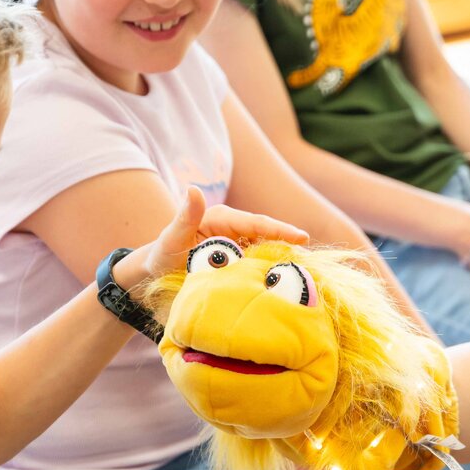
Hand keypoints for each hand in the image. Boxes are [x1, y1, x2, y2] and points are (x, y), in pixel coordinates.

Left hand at [126, 186, 309, 284]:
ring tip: (307, 272)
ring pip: (268, 250)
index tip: (302, 238)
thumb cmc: (163, 254)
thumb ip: (184, 216)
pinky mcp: (241, 259)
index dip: (280, 230)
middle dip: (290, 245)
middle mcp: (235, 228)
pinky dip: (273, 270)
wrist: (158, 273)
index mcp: (223, 218)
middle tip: (312, 260)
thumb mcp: (171, 237)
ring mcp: (239, 245)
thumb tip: (193, 189)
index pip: (256, 223)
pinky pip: (261, 263)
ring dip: (285, 259)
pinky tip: (287, 281)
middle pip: (268, 236)